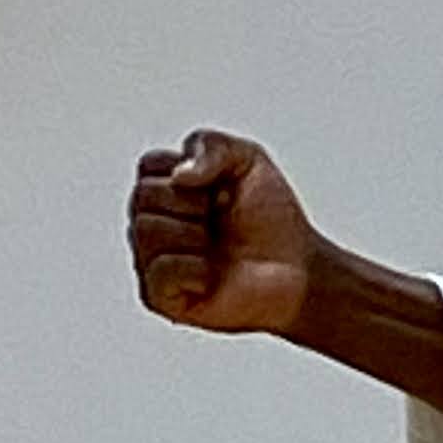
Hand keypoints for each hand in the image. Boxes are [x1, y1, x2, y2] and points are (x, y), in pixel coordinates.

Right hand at [128, 129, 319, 334]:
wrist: (298, 269)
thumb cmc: (270, 218)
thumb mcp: (247, 159)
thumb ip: (210, 145)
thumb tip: (178, 177)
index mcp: (163, 190)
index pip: (148, 165)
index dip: (190, 173)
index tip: (221, 190)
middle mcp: (150, 224)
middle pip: (143, 196)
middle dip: (194, 204)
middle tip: (221, 222)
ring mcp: (150, 262)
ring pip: (147, 230)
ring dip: (195, 236)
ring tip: (218, 249)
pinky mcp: (158, 298)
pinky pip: (160, 270)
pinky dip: (193, 270)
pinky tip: (212, 277)